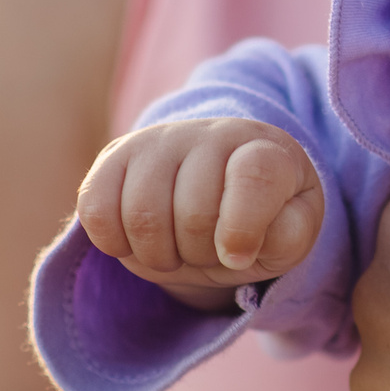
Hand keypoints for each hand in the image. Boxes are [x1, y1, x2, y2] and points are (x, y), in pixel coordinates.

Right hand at [76, 116, 323, 307]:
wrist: (221, 196)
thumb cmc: (265, 219)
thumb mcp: (293, 233)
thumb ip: (287, 236)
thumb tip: (240, 246)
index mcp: (266, 150)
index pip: (255, 176)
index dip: (243, 228)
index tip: (239, 257)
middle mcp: (213, 133)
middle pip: (193, 213)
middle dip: (201, 253)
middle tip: (210, 250)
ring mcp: (160, 140)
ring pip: (142, 215)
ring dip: (160, 255)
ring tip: (178, 248)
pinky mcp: (114, 155)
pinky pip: (96, 208)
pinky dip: (115, 243)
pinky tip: (138, 241)